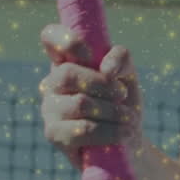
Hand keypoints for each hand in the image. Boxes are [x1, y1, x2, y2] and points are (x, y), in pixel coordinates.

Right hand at [39, 24, 143, 172]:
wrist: (129, 142)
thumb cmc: (125, 105)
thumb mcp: (128, 77)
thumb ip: (121, 59)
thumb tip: (106, 69)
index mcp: (66, 62)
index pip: (50, 37)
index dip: (67, 40)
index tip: (90, 54)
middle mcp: (52, 84)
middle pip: (68, 73)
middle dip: (104, 85)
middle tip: (123, 94)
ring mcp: (49, 109)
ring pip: (80, 103)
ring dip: (114, 112)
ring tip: (129, 119)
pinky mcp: (54, 134)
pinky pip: (83, 129)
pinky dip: (111, 131)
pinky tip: (125, 134)